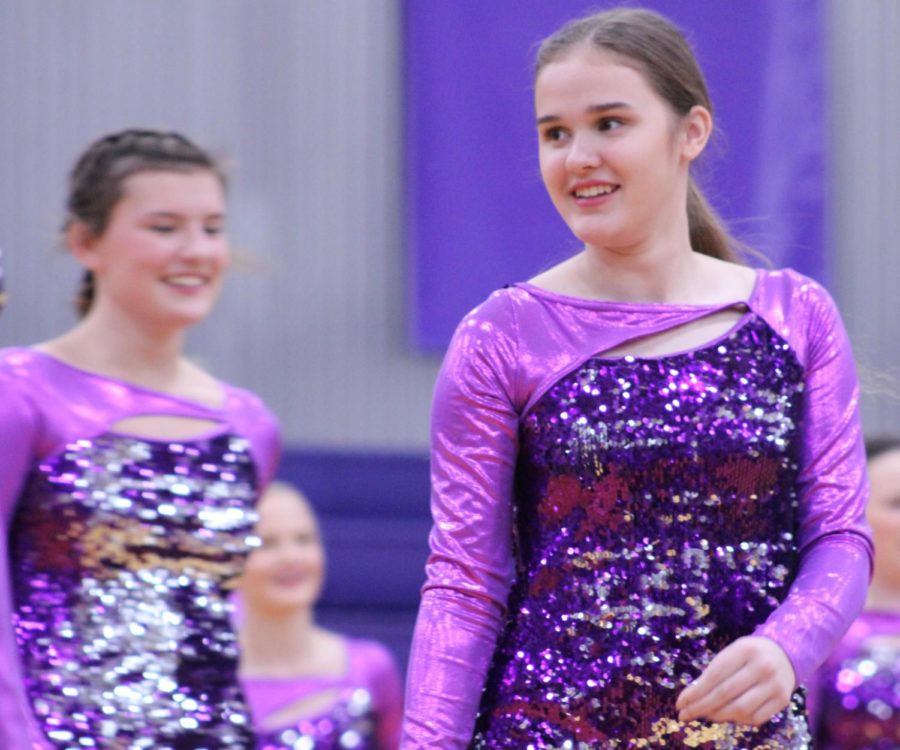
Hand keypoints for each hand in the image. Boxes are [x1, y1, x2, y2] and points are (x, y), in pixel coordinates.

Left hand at [675, 636, 795, 725]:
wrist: (785, 653)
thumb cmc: (749, 653)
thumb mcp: (732, 652)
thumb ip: (714, 671)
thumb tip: (692, 697)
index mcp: (745, 649)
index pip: (715, 675)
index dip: (695, 692)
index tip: (680, 702)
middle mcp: (762, 667)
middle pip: (725, 693)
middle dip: (701, 706)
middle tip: (685, 715)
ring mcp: (774, 685)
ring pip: (740, 709)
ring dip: (718, 715)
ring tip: (705, 714)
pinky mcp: (783, 701)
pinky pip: (756, 718)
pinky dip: (738, 720)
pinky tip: (728, 716)